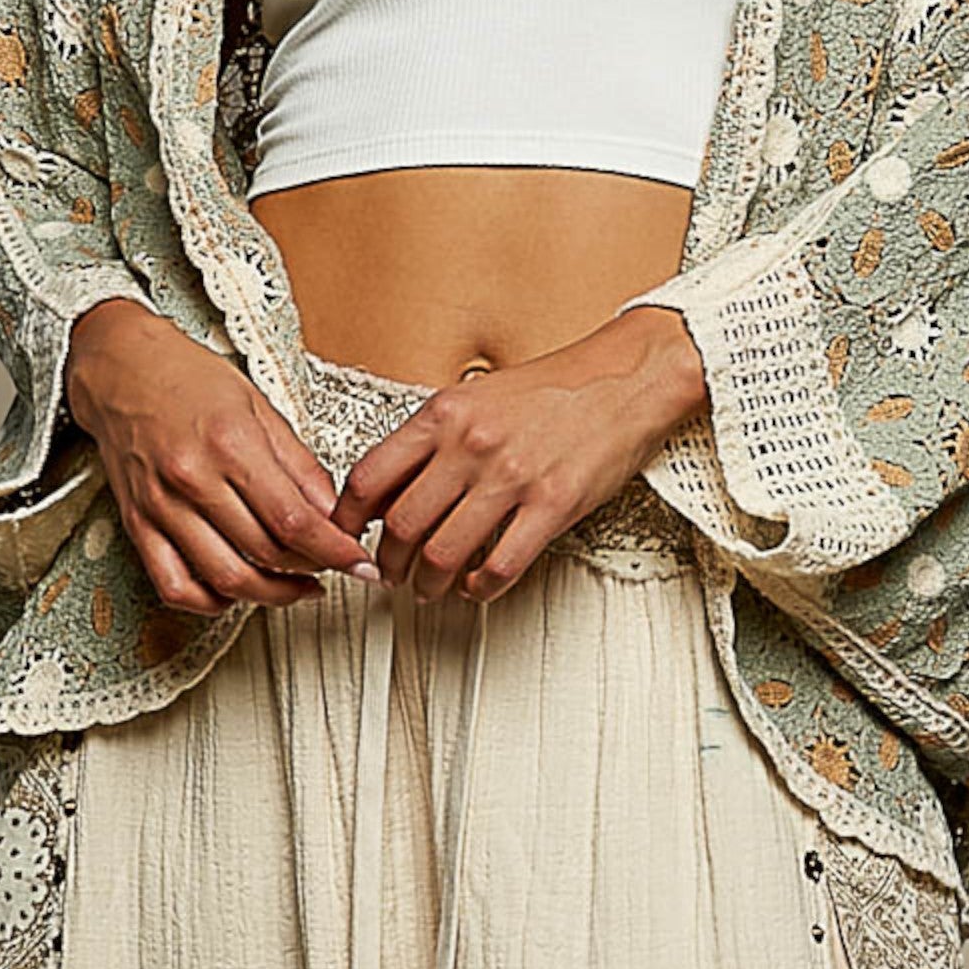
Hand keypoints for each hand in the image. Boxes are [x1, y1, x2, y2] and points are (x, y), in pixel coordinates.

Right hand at [64, 298, 381, 614]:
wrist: (121, 368)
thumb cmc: (187, 377)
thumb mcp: (258, 405)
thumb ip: (298, 463)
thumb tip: (333, 511)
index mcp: (230, 444)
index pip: (293, 519)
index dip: (333, 550)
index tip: (357, 561)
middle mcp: (192, 479)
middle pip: (264, 553)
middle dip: (311, 569)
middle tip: (333, 566)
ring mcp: (161, 506)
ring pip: (224, 578)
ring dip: (270, 594)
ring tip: (297, 586)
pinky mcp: (138, 524)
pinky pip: (174, 585)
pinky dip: (210, 601)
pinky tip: (235, 592)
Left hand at [328, 307, 705, 603]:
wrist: (623, 379)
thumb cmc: (554, 388)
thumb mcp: (477, 396)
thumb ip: (433, 437)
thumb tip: (390, 487)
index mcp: (445, 413)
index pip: (370, 478)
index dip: (346, 519)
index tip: (346, 537)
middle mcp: (471, 445)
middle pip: (401, 525)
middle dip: (388, 562)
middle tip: (389, 572)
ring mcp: (511, 477)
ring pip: (443, 553)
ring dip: (428, 583)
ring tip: (429, 588)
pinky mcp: (551, 506)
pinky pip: (500, 566)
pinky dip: (480, 588)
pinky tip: (477, 585)